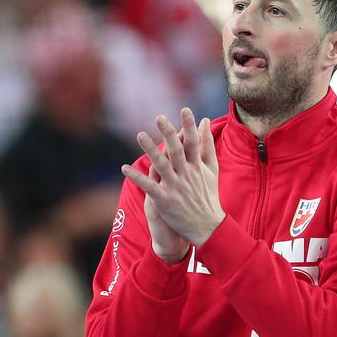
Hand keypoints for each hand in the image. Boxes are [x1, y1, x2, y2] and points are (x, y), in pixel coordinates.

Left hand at [123, 108, 223, 251]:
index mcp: (197, 167)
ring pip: (162, 166)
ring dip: (150, 150)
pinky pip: (149, 186)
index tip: (185, 110)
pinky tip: (124, 168)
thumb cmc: (208, 195)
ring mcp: (175, 187)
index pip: (193, 143)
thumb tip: (205, 121)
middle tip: (159, 117)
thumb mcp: (212, 169)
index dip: (189, 126)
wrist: (207, 226)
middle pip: (177, 151)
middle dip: (169, 134)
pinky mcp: (165, 200)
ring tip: (140, 135)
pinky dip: (137, 177)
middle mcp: (187, 175)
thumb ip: (207, 144)